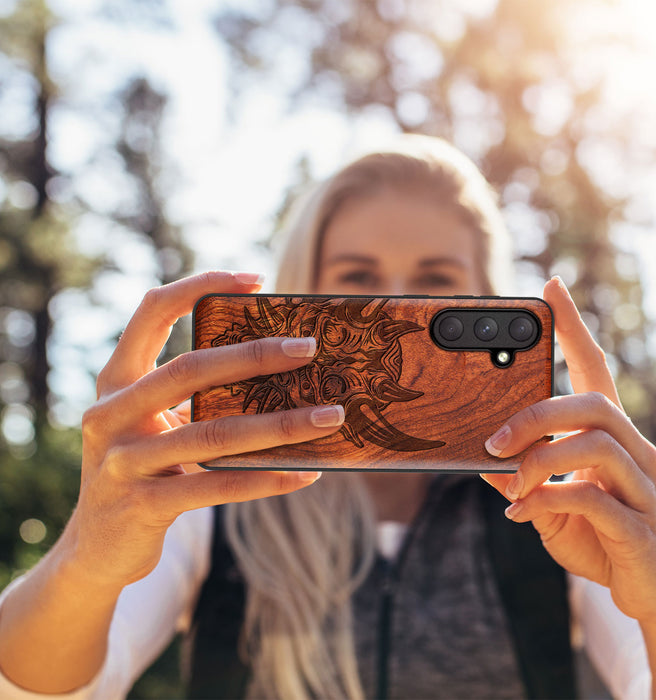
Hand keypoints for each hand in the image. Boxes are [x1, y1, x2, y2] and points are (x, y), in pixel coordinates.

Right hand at [64, 271, 343, 589]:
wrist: (96, 548)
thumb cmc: (142, 469)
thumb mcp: (154, 424)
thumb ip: (193, 397)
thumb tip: (280, 371)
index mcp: (116, 381)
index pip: (152, 312)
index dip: (199, 285)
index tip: (256, 279)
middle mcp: (110, 414)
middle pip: (189, 370)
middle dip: (255, 356)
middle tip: (309, 349)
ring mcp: (122, 462)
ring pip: (212, 434)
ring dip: (280, 424)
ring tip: (330, 416)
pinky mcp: (142, 506)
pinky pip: (217, 487)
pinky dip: (266, 479)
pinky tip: (306, 473)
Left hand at [481, 277, 655, 623]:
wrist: (643, 590)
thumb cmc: (594, 533)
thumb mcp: (546, 500)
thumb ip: (520, 477)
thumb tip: (481, 459)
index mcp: (608, 435)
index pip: (594, 367)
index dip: (574, 327)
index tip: (551, 287)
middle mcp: (633, 450)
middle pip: (592, 403)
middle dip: (536, 415)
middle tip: (492, 441)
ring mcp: (641, 486)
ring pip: (595, 443)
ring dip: (539, 459)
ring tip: (510, 482)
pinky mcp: (639, 525)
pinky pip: (591, 497)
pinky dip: (548, 499)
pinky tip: (523, 513)